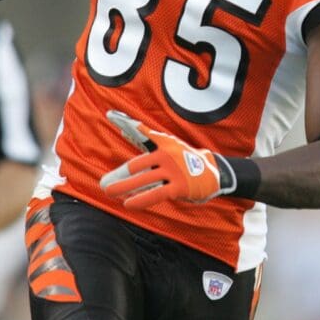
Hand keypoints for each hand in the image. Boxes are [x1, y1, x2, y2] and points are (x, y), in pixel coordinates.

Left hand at [100, 110, 235, 208]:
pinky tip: (128, 204)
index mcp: (164, 142)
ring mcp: (174, 170)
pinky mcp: (179, 186)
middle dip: (120, 176)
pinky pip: (155, 193)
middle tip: (104, 184)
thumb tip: (124, 137)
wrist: (215, 174)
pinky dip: (140, 200)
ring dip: (123, 187)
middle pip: (137, 164)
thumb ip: (148, 145)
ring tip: (109, 192)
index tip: (111, 115)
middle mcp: (167, 154)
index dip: (126, 123)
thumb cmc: (186, 161)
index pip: (142, 132)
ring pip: (143, 179)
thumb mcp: (170, 148)